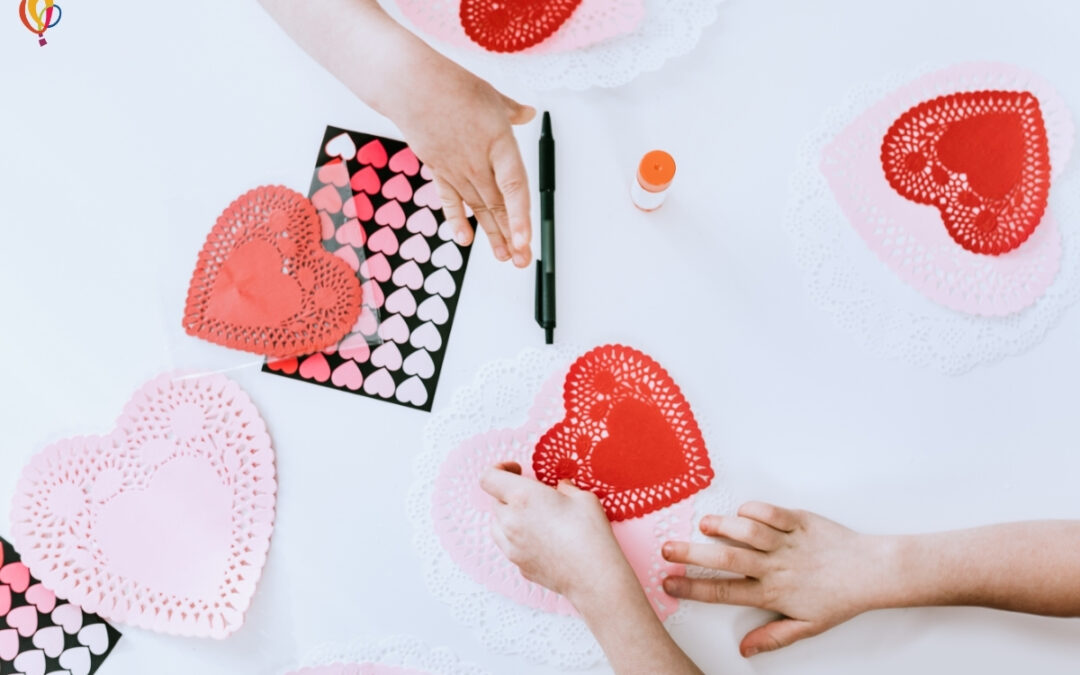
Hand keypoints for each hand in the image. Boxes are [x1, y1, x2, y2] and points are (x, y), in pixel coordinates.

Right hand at [389, 56, 533, 266]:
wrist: (411, 86)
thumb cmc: (451, 86)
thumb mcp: (492, 97)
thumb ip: (512, 112)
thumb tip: (527, 113)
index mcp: (499, 144)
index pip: (513, 187)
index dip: (520, 216)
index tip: (524, 240)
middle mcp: (478, 162)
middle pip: (497, 204)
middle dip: (511, 236)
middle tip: (523, 260)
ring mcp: (457, 169)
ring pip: (478, 208)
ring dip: (491, 234)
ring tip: (504, 257)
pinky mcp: (439, 171)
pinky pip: (450, 200)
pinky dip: (457, 220)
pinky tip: (464, 240)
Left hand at [479, 462, 638, 603]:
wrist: (594, 577)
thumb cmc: (590, 535)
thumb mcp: (583, 497)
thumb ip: (565, 488)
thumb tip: (560, 488)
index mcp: (522, 497)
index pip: (489, 478)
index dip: (499, 469)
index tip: (516, 470)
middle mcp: (510, 521)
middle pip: (495, 501)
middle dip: (511, 494)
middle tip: (536, 496)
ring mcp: (511, 546)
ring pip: (497, 525)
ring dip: (510, 517)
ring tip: (535, 518)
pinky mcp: (518, 565)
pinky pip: (509, 545)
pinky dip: (518, 538)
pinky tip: (542, 539)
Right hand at [661, 502, 895, 656]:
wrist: (872, 572)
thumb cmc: (839, 600)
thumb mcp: (807, 627)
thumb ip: (773, 636)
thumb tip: (744, 649)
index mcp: (773, 593)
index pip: (725, 592)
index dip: (693, 588)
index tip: (669, 584)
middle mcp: (776, 566)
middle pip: (727, 559)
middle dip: (693, 554)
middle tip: (668, 549)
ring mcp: (788, 542)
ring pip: (748, 532)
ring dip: (723, 526)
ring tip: (703, 524)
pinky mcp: (801, 521)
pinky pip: (772, 512)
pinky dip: (753, 510)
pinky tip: (740, 512)